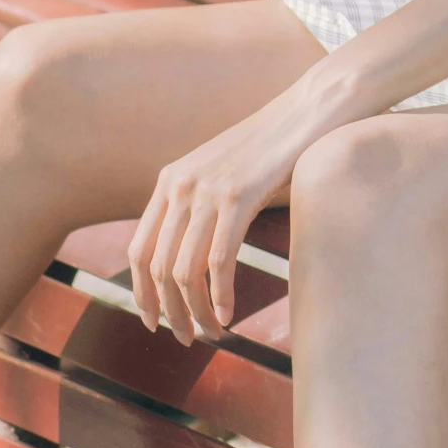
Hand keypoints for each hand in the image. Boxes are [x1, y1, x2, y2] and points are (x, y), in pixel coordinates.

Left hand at [128, 84, 333, 343]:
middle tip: (188, 337)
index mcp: (170, 179)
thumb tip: (190, 255)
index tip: (155, 321)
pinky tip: (229, 313)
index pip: (139, 251)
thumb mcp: (222, 171)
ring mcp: (207, 190)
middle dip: (171, 311)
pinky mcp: (238, 196)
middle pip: (158, 268)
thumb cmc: (273, 145)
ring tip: (212, 332)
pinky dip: (220, 296)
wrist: (309, 110)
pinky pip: (218, 261)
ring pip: (184, 271)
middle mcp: (180, 185)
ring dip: (195, 312)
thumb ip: (201, 204)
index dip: (143, 294)